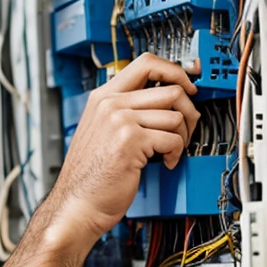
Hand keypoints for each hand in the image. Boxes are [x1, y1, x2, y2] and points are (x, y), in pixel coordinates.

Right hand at [48, 53, 200, 240]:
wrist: (77, 204)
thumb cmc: (90, 176)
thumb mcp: (101, 131)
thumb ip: (125, 110)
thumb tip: (164, 98)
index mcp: (103, 97)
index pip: (147, 62)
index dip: (176, 70)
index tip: (189, 83)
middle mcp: (110, 104)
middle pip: (171, 88)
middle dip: (189, 110)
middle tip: (187, 127)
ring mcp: (119, 121)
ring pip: (176, 114)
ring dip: (182, 136)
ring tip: (170, 150)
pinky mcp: (131, 141)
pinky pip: (173, 138)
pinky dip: (176, 154)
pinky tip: (165, 163)